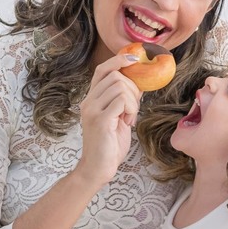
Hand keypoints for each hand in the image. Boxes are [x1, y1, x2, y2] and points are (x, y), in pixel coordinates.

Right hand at [74, 53, 142, 187]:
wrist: (97, 169)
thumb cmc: (109, 145)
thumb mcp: (118, 117)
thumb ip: (124, 99)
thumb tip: (139, 82)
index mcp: (91, 99)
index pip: (102, 70)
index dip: (118, 61)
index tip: (134, 59)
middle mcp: (88, 101)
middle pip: (115, 75)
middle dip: (132, 88)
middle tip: (132, 108)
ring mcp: (92, 110)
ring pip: (120, 86)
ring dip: (133, 101)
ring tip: (129, 117)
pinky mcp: (100, 120)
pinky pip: (122, 100)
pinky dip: (131, 109)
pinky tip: (128, 122)